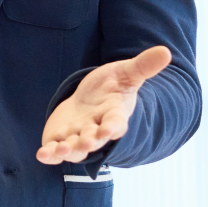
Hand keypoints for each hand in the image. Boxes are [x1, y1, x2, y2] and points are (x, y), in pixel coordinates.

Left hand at [37, 46, 171, 164]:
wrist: (90, 99)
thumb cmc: (111, 87)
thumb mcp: (126, 73)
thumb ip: (143, 66)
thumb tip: (166, 51)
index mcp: (114, 116)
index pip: (115, 124)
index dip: (112, 128)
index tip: (108, 130)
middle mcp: (96, 130)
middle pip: (94, 139)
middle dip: (89, 141)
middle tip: (86, 142)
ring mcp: (78, 137)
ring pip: (75, 148)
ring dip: (68, 151)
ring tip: (61, 150)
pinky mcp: (61, 139)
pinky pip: (55, 151)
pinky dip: (50, 155)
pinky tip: (42, 155)